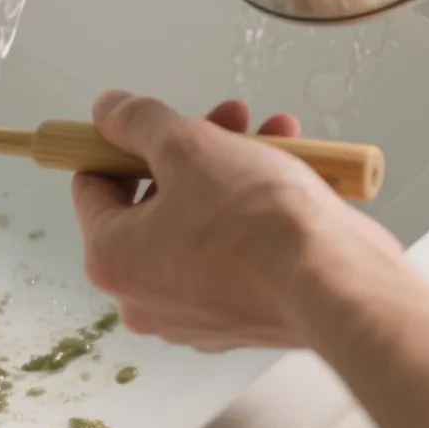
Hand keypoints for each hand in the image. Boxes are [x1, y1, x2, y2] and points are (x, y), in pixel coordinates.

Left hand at [70, 92, 403, 350]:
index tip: (157, 123)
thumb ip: (138, 122)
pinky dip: (257, 211)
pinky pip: (236, 251)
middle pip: (154, 199)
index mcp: (112, 259)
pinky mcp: (242, 316)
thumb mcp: (186, 145)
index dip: (122, 143)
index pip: (93, 185)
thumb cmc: (255, 221)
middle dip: (196, 149)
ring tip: (275, 132)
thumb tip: (108, 111)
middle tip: (230, 117)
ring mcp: (194, 313)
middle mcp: (143, 296)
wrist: (335, 284)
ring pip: (201, 219)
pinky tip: (296, 169)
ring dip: (234, 168)